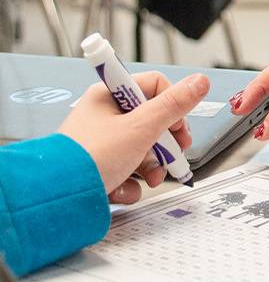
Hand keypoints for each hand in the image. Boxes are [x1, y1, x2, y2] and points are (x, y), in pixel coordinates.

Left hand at [60, 72, 208, 205]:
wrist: (56, 200)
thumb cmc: (89, 158)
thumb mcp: (141, 127)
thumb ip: (174, 105)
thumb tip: (200, 81)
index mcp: (109, 96)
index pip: (154, 87)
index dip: (172, 106)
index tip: (178, 127)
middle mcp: (103, 117)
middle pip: (151, 121)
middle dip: (165, 143)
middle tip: (174, 154)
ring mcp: (100, 144)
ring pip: (141, 148)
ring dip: (152, 166)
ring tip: (151, 178)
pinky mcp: (97, 169)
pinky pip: (126, 170)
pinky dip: (130, 182)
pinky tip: (125, 188)